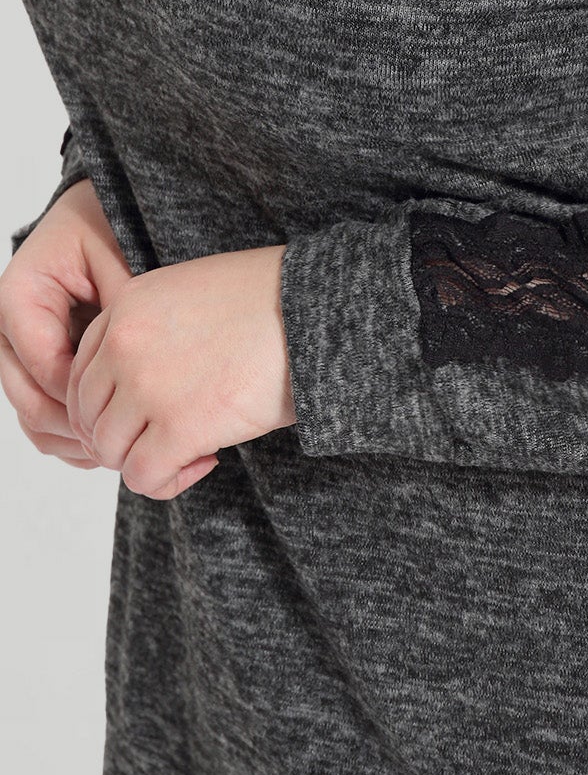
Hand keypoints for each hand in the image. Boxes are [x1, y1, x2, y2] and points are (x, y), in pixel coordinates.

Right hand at [0, 178, 133, 469]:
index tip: (130, 415)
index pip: (46, 366)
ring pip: (32, 416)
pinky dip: (68, 435)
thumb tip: (127, 373)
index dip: (87, 399)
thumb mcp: (117, 256)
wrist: (95, 214)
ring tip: (121, 450)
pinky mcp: (31, 368)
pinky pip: (40, 415)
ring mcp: (15, 352)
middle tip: (127, 445)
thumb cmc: (105, 226)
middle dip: (79, 429)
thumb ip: (119, 311)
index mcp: (17, 297)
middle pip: (30, 400)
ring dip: (72, 440)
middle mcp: (6, 330)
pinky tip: (107, 443)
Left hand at [65, 243, 296, 500]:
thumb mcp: (191, 292)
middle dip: (123, 435)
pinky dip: (169, 481)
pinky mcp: (178, 427)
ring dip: (145, 459)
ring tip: (190, 450)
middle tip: (166, 437)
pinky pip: (144, 477)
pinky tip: (206, 461)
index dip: (110, 402)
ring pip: (110, 451)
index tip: (146, 412)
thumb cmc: (271, 299)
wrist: (318, 311)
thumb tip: (135, 386)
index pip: (83, 372)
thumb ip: (151, 328)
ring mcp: (147, 387)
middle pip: (89, 415)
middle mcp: (124, 344)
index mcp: (127, 305)